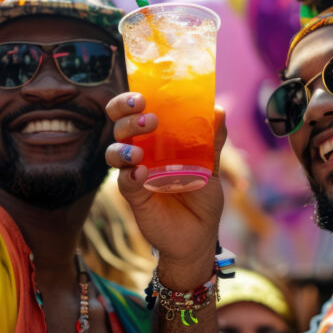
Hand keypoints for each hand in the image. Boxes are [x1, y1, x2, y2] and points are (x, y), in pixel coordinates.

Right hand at [104, 93, 226, 288]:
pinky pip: (124, 182)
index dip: (130, 101)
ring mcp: (135, 174)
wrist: (199, 236)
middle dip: (127, 117)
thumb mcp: (212, 168)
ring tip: (138, 152)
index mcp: (157, 140)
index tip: (142, 96)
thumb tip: (218, 110)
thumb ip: (213, 142)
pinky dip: (129, 175)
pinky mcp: (134, 196)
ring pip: (114, 152)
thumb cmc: (202, 198)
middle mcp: (141, 152)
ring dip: (123, 147)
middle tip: (148, 117)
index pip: (135, 112)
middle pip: (120, 126)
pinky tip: (141, 173)